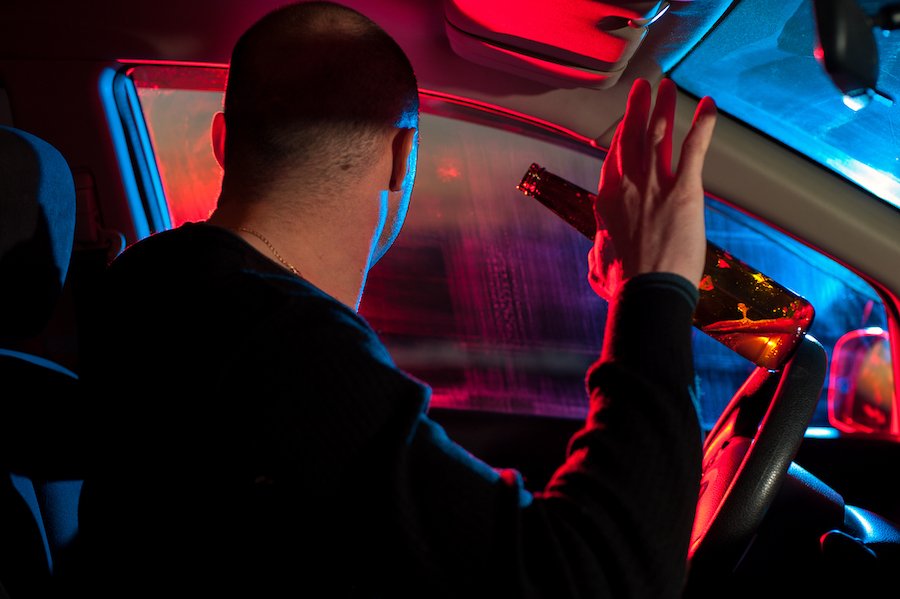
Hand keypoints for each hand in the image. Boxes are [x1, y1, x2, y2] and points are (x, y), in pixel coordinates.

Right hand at [588, 78, 716, 298]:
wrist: (648, 291)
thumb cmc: (624, 285)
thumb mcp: (600, 267)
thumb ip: (599, 253)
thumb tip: (597, 254)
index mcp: (608, 201)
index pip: (614, 159)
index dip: (621, 135)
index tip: (627, 121)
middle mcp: (628, 185)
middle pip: (632, 136)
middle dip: (638, 108)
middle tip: (643, 87)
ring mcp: (655, 184)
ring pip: (658, 134)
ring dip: (664, 107)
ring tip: (667, 86)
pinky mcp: (685, 190)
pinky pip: (693, 149)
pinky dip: (702, 125)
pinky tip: (709, 106)